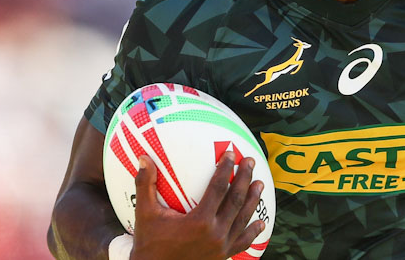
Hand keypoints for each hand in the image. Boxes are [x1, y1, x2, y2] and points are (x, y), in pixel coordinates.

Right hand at [129, 153, 265, 259]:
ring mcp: (221, 246)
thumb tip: (144, 159)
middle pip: (236, 200)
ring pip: (243, 219)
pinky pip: (242, 242)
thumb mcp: (145, 214)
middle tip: (251, 162)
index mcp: (199, 221)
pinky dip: (252, 231)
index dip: (226, 169)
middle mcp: (215, 233)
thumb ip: (145, 185)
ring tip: (259, 184)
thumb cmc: (149, 245)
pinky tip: (260, 223)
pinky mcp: (223, 256)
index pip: (218, 188)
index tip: (232, 154)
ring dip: (253, 200)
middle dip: (245, 178)